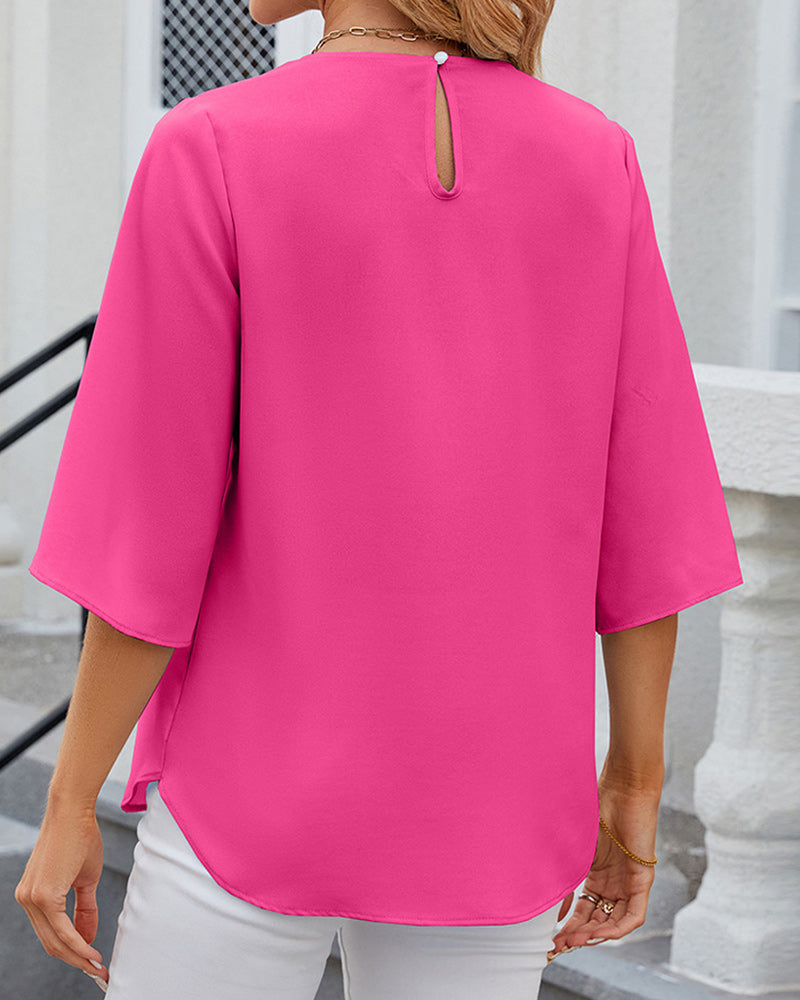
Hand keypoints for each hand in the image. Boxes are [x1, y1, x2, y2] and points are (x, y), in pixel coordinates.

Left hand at [14, 798, 108, 989]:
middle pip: (51, 943)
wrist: (73, 811)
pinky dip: (77, 943)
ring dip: (78, 957)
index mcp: (33, 896)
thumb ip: (84, 909)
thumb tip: (88, 938)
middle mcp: (26, 900)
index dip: (72, 953)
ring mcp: (31, 898)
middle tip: (97, 972)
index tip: (92, 963)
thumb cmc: (79, 837)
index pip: (50, 935)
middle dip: (76, 961)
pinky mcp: (41, 894)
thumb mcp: (85, 878)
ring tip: (97, 966)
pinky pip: (60, 928)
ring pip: (55, 940)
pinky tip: (91, 952)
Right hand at [547, 780, 659, 962]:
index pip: (584, 910)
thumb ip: (561, 865)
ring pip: (613, 922)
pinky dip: (617, 928)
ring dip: (594, 936)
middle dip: (576, 936)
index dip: (567, 926)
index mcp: (597, 874)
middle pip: (596, 921)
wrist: (621, 788)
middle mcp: (614, 883)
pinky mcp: (642, 880)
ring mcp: (628, 882)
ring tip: (572, 941)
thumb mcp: (573, 841)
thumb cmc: (597, 805)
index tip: (550, 937)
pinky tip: (598, 933)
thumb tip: (539, 888)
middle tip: (556, 946)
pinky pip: (633, 915)